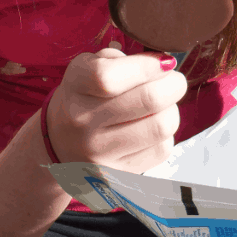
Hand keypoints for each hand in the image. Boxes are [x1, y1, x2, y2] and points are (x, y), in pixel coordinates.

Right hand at [46, 47, 187, 172]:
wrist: (61, 142)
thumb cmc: (84, 96)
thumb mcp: (88, 66)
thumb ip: (119, 59)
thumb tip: (162, 64)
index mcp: (75, 86)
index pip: (110, 76)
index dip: (147, 66)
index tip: (164, 62)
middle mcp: (83, 122)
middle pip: (148, 100)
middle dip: (173, 84)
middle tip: (175, 80)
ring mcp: (100, 154)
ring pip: (161, 126)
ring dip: (172, 110)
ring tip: (165, 104)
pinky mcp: (118, 177)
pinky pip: (162, 150)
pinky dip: (165, 135)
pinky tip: (152, 127)